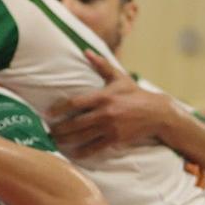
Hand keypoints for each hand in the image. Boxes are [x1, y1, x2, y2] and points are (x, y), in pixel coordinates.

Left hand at [48, 50, 169, 155]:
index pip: (75, 102)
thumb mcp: (119, 77)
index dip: (59, 109)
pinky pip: (94, 148)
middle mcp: (105, 113)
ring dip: (66, 141)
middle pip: (75, 123)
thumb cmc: (135, 93)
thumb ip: (101, 65)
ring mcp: (110, 128)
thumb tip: (86, 51)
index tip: (48, 113)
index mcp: (103, 96)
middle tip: (48, 131)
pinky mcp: (115, 139)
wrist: (156, 113)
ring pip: (82, 137)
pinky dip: (82, 152)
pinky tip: (72, 153)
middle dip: (59, 129)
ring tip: (55, 142)